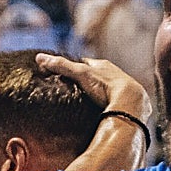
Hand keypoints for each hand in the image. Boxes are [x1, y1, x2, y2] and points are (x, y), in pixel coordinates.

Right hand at [35, 54, 151, 120]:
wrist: (130, 102)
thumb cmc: (106, 85)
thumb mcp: (81, 74)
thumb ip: (61, 66)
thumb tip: (39, 57)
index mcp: (104, 66)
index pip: (86, 63)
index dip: (74, 67)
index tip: (64, 72)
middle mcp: (115, 75)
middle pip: (97, 76)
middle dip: (87, 81)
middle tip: (74, 89)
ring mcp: (122, 90)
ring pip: (107, 89)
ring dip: (99, 94)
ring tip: (86, 103)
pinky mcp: (127, 104)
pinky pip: (115, 103)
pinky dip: (108, 106)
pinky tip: (102, 113)